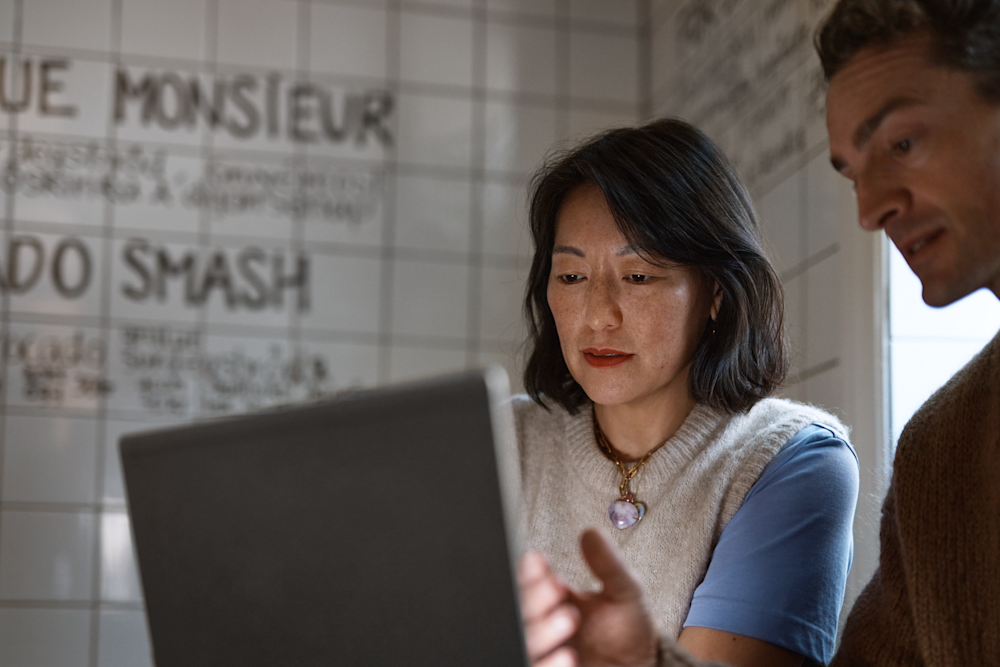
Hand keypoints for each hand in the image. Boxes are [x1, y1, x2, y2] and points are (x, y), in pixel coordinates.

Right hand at [518, 528, 658, 666]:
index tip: (540, 561)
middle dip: (533, 596)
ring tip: (570, 618)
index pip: (529, 580)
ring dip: (542, 629)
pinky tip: (569, 657)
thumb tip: (591, 532)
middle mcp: (543, 623)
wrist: (639, 666)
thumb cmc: (628, 628)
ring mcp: (547, 649)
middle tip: (556, 588)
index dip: (529, 571)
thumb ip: (608, 564)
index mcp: (553, 597)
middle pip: (520, 608)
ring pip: (526, 639)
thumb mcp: (625, 590)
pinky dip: (548, 663)